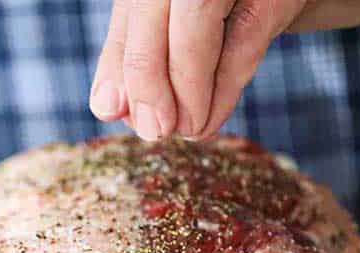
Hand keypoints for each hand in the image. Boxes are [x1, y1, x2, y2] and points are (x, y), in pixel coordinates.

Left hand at [90, 1, 359, 142]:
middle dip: (144, 69)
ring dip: (182, 77)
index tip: (111, 108)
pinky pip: (248, 26)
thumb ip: (168, 51)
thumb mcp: (225, 19)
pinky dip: (224, 80)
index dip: (121, 53)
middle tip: (150, 131)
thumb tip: (112, 104)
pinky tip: (209, 121)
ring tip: (182, 131)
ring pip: (195, 8)